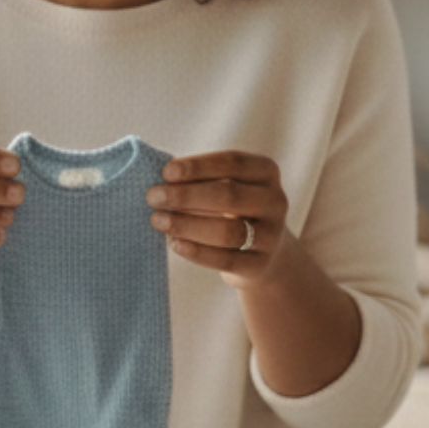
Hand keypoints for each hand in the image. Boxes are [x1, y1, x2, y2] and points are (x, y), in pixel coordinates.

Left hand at [147, 150, 289, 286]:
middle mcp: (275, 201)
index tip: (166, 172)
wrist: (264, 253)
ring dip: (187, 224)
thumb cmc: (233, 210)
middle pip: (229, 195)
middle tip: (153, 197)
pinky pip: (225, 259)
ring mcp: (271, 235)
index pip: (233, 162)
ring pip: (227, 230)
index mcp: (266, 172)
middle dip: (186, 195)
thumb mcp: (228, 186)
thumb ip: (200, 180)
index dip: (198, 166)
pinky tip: (175, 244)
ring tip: (158, 220)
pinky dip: (197, 251)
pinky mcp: (259, 265)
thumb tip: (160, 182)